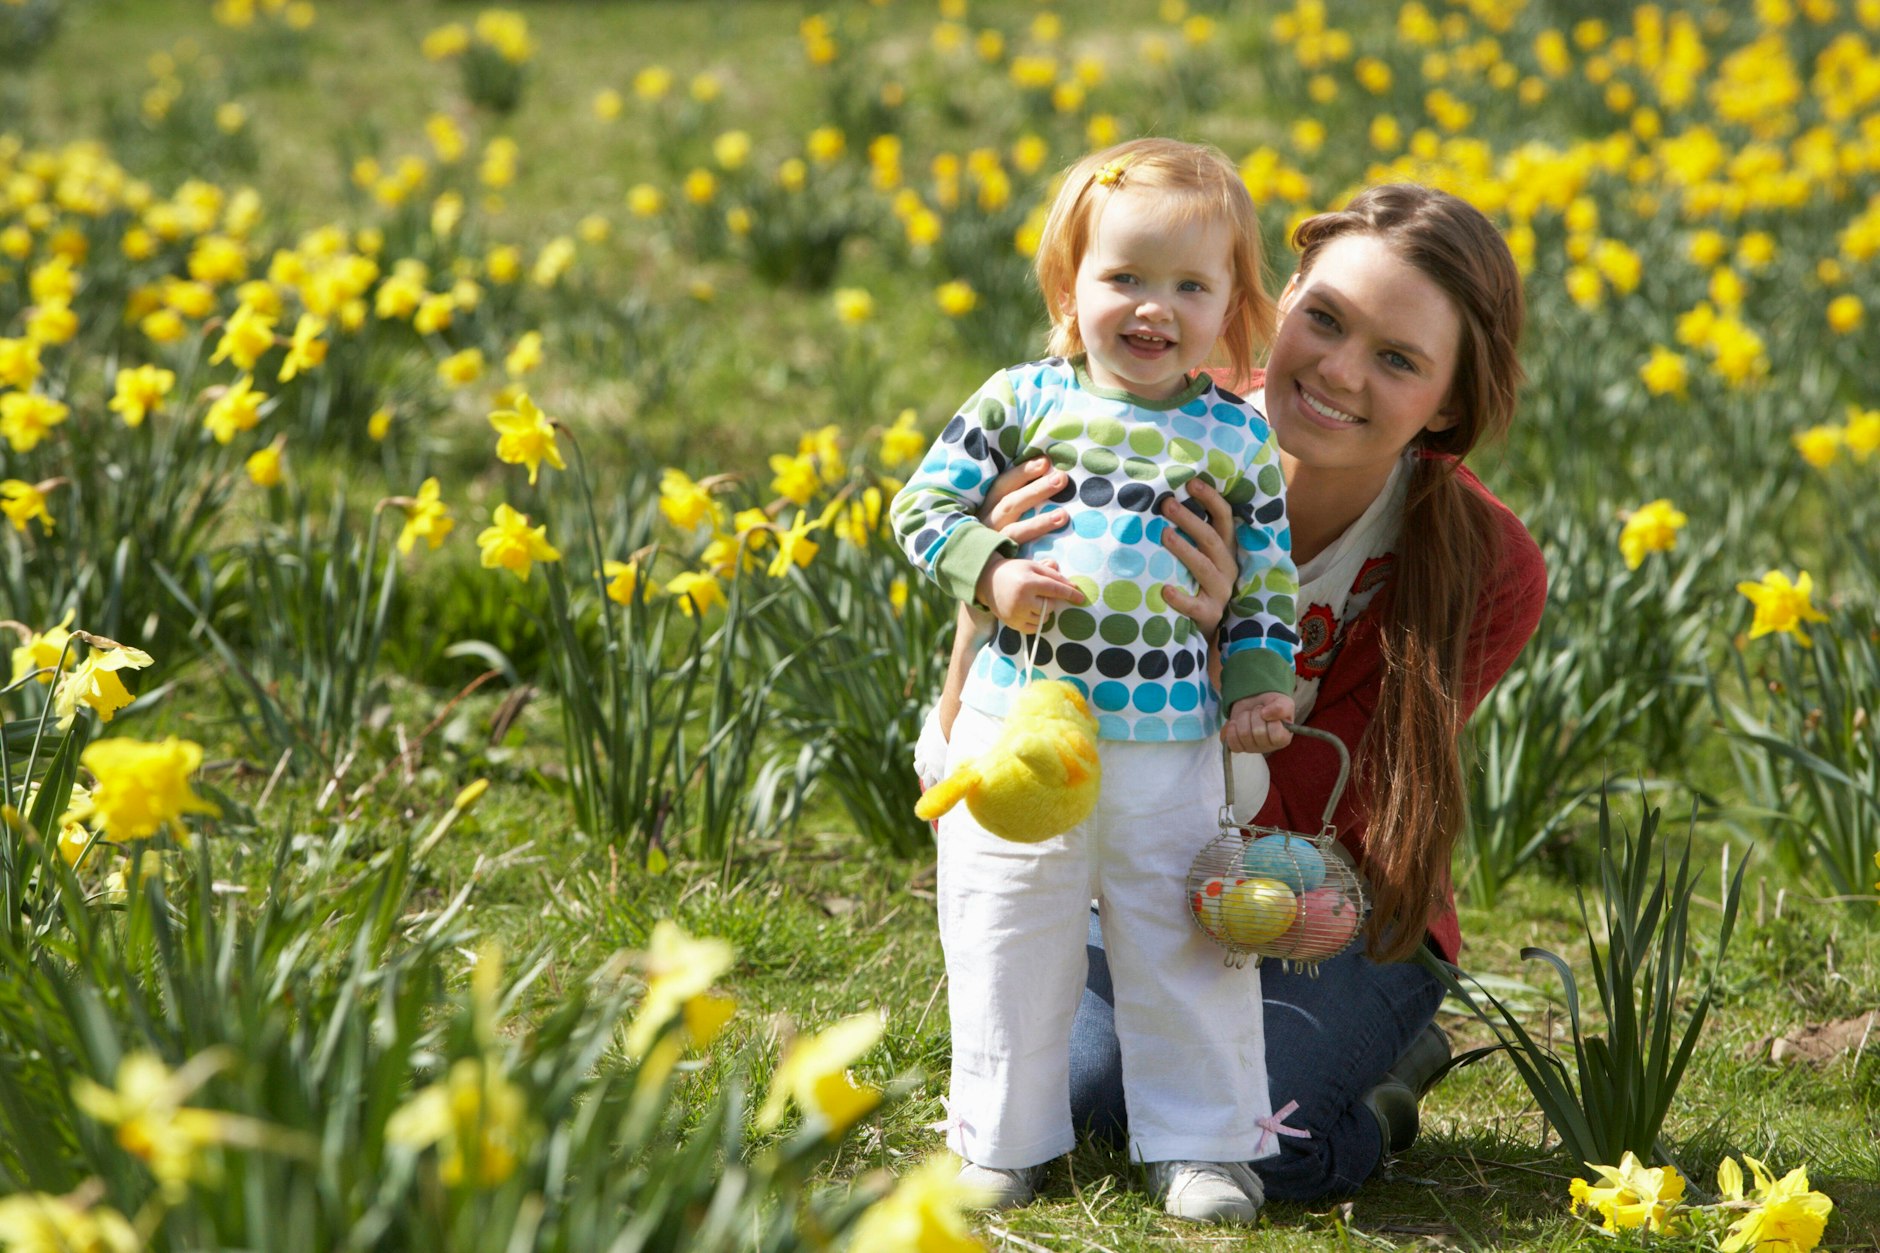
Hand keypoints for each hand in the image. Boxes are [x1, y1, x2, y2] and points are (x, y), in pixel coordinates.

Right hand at [956, 456, 1072, 630]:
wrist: (976, 577)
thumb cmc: (994, 537)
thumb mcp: (999, 515)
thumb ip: (1018, 499)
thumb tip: (1046, 471)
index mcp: (986, 508)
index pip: (1003, 485)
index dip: (1022, 473)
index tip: (1045, 462)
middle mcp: (986, 524)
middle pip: (1011, 504)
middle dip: (1036, 490)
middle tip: (1061, 478)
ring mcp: (990, 546)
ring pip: (1014, 531)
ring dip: (1039, 523)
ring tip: (1064, 516)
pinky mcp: (998, 566)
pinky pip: (1016, 561)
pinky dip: (1033, 560)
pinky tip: (1053, 561)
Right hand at [977, 555, 1083, 633]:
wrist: (987, 581)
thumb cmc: (1014, 571)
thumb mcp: (1032, 566)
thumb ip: (1052, 573)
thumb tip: (1070, 585)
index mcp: (1028, 582)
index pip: (1055, 589)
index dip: (1070, 594)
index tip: (1081, 598)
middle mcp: (1022, 600)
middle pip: (1050, 606)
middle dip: (1050, 601)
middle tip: (1040, 593)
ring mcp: (1016, 614)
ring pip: (1043, 618)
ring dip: (1043, 611)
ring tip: (1032, 601)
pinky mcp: (1012, 624)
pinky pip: (1034, 628)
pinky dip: (1036, 622)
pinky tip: (1029, 611)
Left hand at [1160, 480, 1237, 637]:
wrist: (1211, 627)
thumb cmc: (1200, 583)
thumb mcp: (1203, 556)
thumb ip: (1192, 534)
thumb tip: (1165, 500)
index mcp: (1226, 550)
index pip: (1223, 519)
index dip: (1210, 499)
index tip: (1191, 482)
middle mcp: (1227, 568)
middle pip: (1211, 540)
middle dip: (1190, 520)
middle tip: (1167, 503)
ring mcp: (1220, 592)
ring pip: (1204, 568)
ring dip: (1185, 550)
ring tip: (1164, 535)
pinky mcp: (1209, 615)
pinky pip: (1195, 606)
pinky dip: (1180, 599)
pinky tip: (1164, 590)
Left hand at [1222, 692, 1294, 753]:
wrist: (1253, 701)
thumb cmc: (1271, 704)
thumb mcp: (1283, 702)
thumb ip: (1281, 708)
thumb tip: (1266, 714)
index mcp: (1283, 739)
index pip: (1277, 735)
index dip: (1270, 719)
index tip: (1268, 712)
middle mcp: (1268, 747)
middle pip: (1258, 733)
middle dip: (1255, 715)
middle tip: (1257, 711)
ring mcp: (1252, 748)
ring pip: (1244, 734)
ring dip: (1244, 718)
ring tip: (1248, 715)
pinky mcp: (1238, 747)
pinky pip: (1232, 742)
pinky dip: (1231, 729)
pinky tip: (1235, 723)